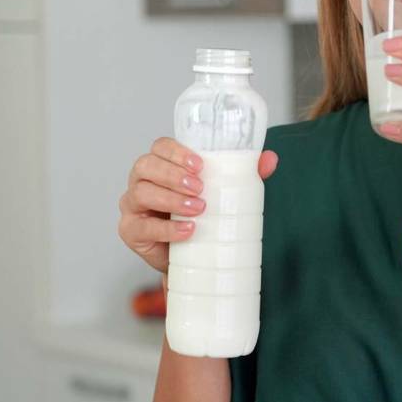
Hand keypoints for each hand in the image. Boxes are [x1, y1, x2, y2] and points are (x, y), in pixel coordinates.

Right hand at [118, 137, 278, 273]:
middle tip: (200, 188)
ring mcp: (133, 205)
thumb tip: (270, 159)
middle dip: (172, 175)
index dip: (176, 152)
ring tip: (198, 209)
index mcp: (162, 164)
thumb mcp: (223, 192)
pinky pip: (141, 227)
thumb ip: (245, 174)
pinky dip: (166, 229)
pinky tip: (187, 230)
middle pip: (145, 166)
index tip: (200, 165)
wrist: (192, 255)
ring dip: (171, 199)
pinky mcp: (131, 231)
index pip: (160, 146)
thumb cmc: (202, 215)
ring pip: (141, 193)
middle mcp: (142, 180)